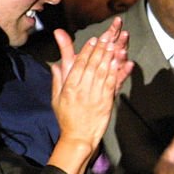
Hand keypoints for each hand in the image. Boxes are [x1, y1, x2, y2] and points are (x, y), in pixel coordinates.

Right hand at [49, 26, 130, 173]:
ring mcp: (94, 96)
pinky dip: (115, 72)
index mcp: (69, 87)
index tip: (92, 40)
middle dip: (100, 49)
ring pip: (102, 72)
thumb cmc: (67, 118)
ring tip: (113, 45)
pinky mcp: (105, 102)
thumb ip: (57, 79)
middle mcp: (81, 89)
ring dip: (108, 57)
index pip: (78, 64)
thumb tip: (55, 64)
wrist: (78, 137)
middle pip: (92, 65)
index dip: (86, 51)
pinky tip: (118, 62)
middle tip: (106, 36)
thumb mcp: (56, 98)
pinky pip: (110, 84)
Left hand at [53, 17, 131, 88]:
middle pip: (116, 49)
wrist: (79, 108)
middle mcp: (106, 64)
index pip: (106, 40)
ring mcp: (111, 74)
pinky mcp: (114, 86)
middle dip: (120, 39)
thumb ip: (66, 49)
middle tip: (125, 32)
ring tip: (124, 48)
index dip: (112, 30)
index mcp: (96, 57)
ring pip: (118, 62)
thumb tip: (57, 31)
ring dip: (122, 54)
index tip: (117, 21)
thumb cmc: (75, 85)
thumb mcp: (70, 65)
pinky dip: (125, 72)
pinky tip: (129, 65)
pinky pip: (120, 77)